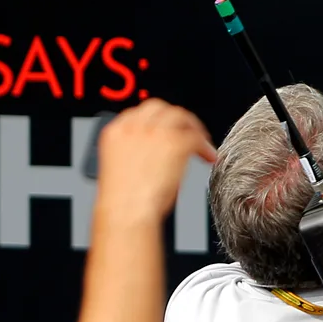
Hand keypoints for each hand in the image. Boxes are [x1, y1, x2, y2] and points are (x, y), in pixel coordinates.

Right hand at [95, 99, 215, 223]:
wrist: (126, 213)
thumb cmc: (123, 202)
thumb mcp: (122, 168)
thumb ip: (136, 152)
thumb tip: (159, 152)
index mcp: (115, 133)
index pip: (138, 113)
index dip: (156, 120)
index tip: (167, 129)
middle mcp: (133, 127)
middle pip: (160, 108)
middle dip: (176, 119)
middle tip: (188, 131)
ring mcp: (155, 132)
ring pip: (180, 116)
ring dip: (192, 128)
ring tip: (201, 142)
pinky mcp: (175, 142)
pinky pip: (196, 136)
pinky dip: (205, 146)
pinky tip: (207, 157)